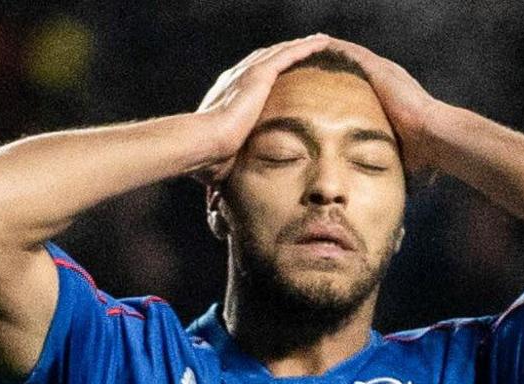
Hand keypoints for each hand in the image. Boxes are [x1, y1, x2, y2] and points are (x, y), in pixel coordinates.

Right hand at [190, 34, 335, 177]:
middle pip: (266, 61)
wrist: (202, 144)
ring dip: (300, 47)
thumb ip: (225, 167)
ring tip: (320, 42)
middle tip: (305, 50)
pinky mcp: (258, 74)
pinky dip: (305, 47)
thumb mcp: (221, 161)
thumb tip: (216, 201)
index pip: (252, 81)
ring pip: (279, 53)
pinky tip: (322, 43)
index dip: (267, 74)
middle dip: (285, 55)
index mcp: (226, 97)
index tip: (280, 75)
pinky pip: (287, 55)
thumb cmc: (208, 159)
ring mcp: (246, 75)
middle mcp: (235, 80)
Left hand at [314, 39, 452, 177]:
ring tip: (304, 52)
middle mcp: (387, 81)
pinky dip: (334, 49)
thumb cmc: (423, 154)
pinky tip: (315, 46)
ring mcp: (384, 73)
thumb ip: (391, 169)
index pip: (360, 88)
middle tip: (306, 66)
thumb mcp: (400, 159)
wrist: (435, 137)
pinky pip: (352, 54)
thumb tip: (392, 197)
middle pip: (352, 68)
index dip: (340, 87)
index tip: (321, 92)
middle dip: (330, 67)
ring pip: (350, 57)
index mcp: (389, 99)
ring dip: (328, 54)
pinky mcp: (380, 70)